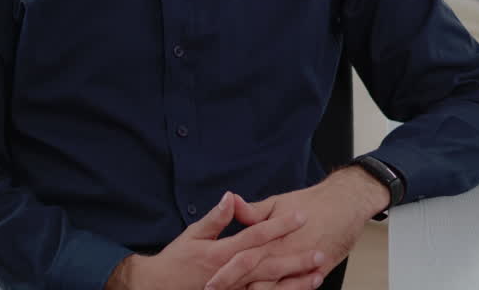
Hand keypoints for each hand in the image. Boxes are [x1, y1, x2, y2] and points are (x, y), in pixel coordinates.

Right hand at [103, 192, 321, 289]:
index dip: (279, 225)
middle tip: (319, 252)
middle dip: (295, 259)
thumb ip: (215, 218)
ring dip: (294, 282)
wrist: (159, 288)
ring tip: (317, 274)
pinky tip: (299, 289)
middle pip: (268, 265)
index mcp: (221, 253)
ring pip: (269, 287)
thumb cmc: (177, 261)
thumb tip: (230, 198)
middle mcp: (230, 275)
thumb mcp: (193, 235)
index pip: (256, 236)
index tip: (300, 215)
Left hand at [204, 167, 389, 289]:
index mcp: (273, 236)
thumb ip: (252, 210)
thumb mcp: (278, 202)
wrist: (346, 203)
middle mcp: (286, 253)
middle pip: (256, 277)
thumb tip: (230, 202)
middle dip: (237, 287)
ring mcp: (301, 264)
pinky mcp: (316, 271)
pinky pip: (297, 289)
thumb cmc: (312, 202)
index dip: (226, 272)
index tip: (210, 283)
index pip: (244, 258)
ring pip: (275, 288)